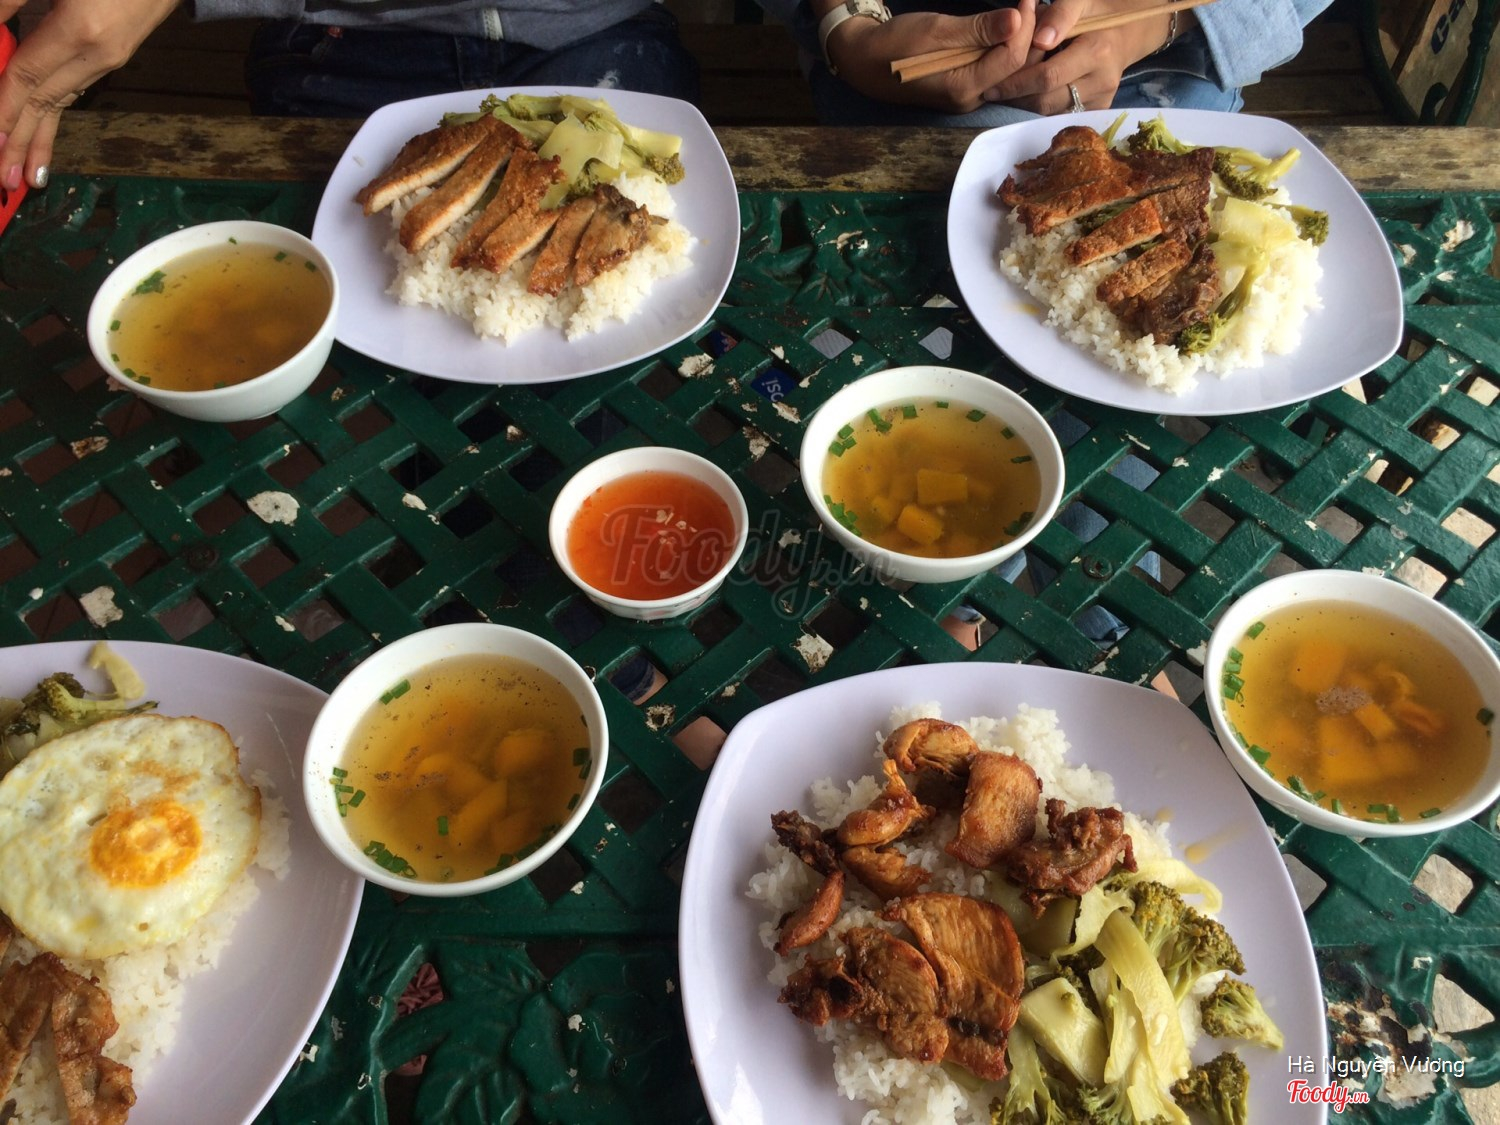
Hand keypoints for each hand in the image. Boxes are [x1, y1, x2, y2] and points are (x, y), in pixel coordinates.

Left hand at [0, 0, 181, 189]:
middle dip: (18, 143)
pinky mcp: (114, 53)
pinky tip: (44, 137)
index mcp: (80, 30)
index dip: (1, 113)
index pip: (25, 78)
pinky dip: (55, 117)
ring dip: (38, 140)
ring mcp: (109, 57)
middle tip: (2, 184)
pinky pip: (74, 90)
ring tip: (23, 178)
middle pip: (46, 104)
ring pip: (62, 103)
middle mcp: (98, 54)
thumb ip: (9, 2)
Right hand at [822, 0, 1038, 114]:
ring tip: (1028, 14)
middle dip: (1031, 36)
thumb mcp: (935, 30)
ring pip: (1010, 73)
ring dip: (1023, 43)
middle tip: (1033, 3)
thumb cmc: (895, 43)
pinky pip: (997, 72)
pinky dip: (1008, 50)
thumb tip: (1016, 19)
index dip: (1025, 27)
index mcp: (962, 87)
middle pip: (1017, 70)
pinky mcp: (965, 89)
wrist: (864, 60)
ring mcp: (968, 97)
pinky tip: (1011, 31)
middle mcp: (970, 99)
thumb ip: (977, 29)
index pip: (1012, 58)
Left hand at [984, 0, 1179, 114]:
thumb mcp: (1078, 1)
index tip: (992, 83)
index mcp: (1096, 50)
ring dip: (1024, 104)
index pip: (1047, 76)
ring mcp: (1101, 99)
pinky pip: (1061, 116)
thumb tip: (1040, 40)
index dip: (1016, 82)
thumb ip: (1058, 14)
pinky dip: (1040, 109)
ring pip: (1051, 112)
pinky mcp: (1099, 110)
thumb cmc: (1094, 12)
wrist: (1127, 31)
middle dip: (1016, 96)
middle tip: (993, 91)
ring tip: (1006, 93)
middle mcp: (1102, 80)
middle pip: (1046, 100)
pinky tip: (1027, 96)